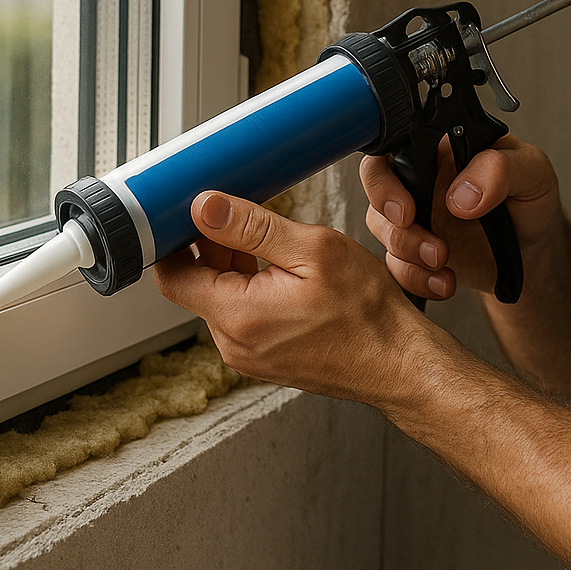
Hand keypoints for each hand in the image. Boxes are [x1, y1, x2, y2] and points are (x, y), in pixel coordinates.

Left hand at [152, 191, 427, 404]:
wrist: (398, 362)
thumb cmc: (368, 314)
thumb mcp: (313, 250)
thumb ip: (252, 226)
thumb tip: (206, 207)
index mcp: (238, 316)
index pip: (173, 275)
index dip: (172, 239)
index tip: (184, 213)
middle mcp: (234, 343)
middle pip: (197, 285)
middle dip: (210, 247)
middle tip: (241, 214)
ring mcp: (249, 356)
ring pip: (221, 299)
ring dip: (234, 267)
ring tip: (271, 242)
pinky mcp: (265, 359)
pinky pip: (242, 317)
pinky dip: (251, 288)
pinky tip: (281, 271)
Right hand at [359, 134, 569, 302]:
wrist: (536, 253)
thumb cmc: (532, 201)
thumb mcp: (532, 173)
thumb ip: (500, 171)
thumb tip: (461, 194)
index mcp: (442, 147)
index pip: (394, 145)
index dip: (384, 175)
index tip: (405, 205)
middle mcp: (422, 178)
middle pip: (376, 187)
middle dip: (388, 215)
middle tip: (414, 227)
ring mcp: (417, 215)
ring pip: (382, 228)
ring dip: (406, 250)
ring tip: (443, 261)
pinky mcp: (417, 250)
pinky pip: (396, 265)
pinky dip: (415, 278)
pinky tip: (445, 282)